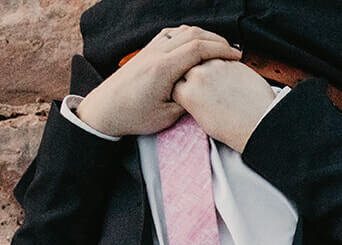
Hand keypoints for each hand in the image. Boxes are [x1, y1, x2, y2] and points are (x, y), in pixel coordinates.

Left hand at [75, 26, 240, 136]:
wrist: (104, 110)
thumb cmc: (134, 117)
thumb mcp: (166, 117)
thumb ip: (188, 101)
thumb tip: (203, 91)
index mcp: (163, 69)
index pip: (198, 49)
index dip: (221, 50)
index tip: (236, 57)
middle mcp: (156, 53)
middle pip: (193, 35)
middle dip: (217, 40)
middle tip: (232, 51)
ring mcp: (149, 50)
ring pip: (182, 31)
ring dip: (203, 35)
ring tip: (218, 47)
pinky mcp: (145, 51)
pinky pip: (171, 34)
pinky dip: (187, 35)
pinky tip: (196, 45)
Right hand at [172, 60, 276, 151]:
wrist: (258, 123)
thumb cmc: (233, 128)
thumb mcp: (201, 120)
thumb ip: (191, 101)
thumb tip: (189, 94)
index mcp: (187, 93)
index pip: (173, 81)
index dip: (178, 83)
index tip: (183, 86)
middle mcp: (198, 76)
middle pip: (186, 65)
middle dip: (189, 69)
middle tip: (198, 79)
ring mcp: (215, 66)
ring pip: (203, 56)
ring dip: (205, 61)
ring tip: (214, 75)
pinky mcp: (231, 61)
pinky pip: (221, 56)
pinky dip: (222, 61)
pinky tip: (227, 73)